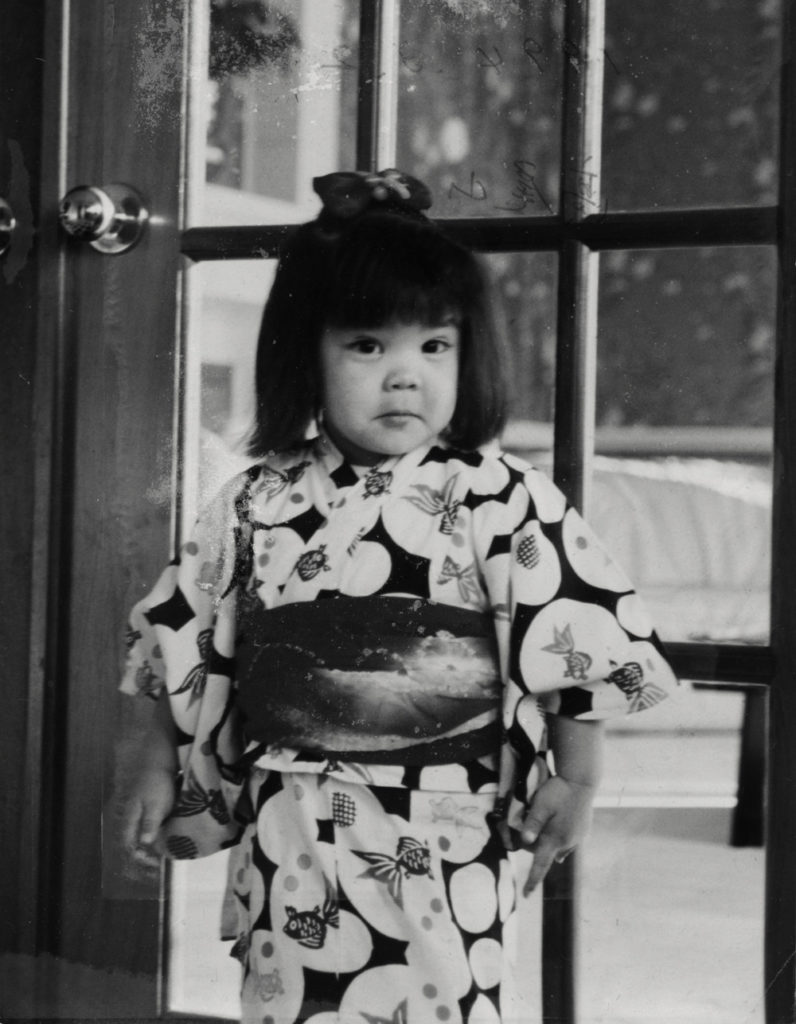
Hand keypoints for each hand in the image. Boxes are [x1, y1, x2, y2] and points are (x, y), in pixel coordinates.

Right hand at [118, 767, 176, 877]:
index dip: (141, 860)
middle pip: (136, 844)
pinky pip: (152, 827)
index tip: (156, 867)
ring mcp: (140, 813)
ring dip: (153, 847)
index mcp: (130, 820)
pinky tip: (170, 838)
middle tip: (162, 866)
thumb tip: (145, 843)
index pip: (130, 847)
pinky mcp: (149, 808)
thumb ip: (149, 823)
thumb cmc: (155, 781)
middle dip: (147, 857)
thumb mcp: (155, 803)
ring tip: (168, 855)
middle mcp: (132, 819)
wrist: (158, 759)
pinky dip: (159, 836)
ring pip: (144, 836)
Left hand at [519, 775, 596, 894]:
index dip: (533, 880)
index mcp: (555, 839)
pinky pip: (570, 839)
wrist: (582, 780)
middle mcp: (568, 842)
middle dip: (539, 851)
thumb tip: (525, 841)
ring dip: (551, 844)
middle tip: (528, 836)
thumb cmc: (558, 792)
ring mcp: (578, 836)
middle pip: (549, 854)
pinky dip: (561, 837)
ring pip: (560, 847)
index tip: (526, 894)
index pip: (541, 865)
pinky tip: (560, 826)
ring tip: (545, 832)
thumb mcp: (540, 805)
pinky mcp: (584, 828)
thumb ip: (532, 823)